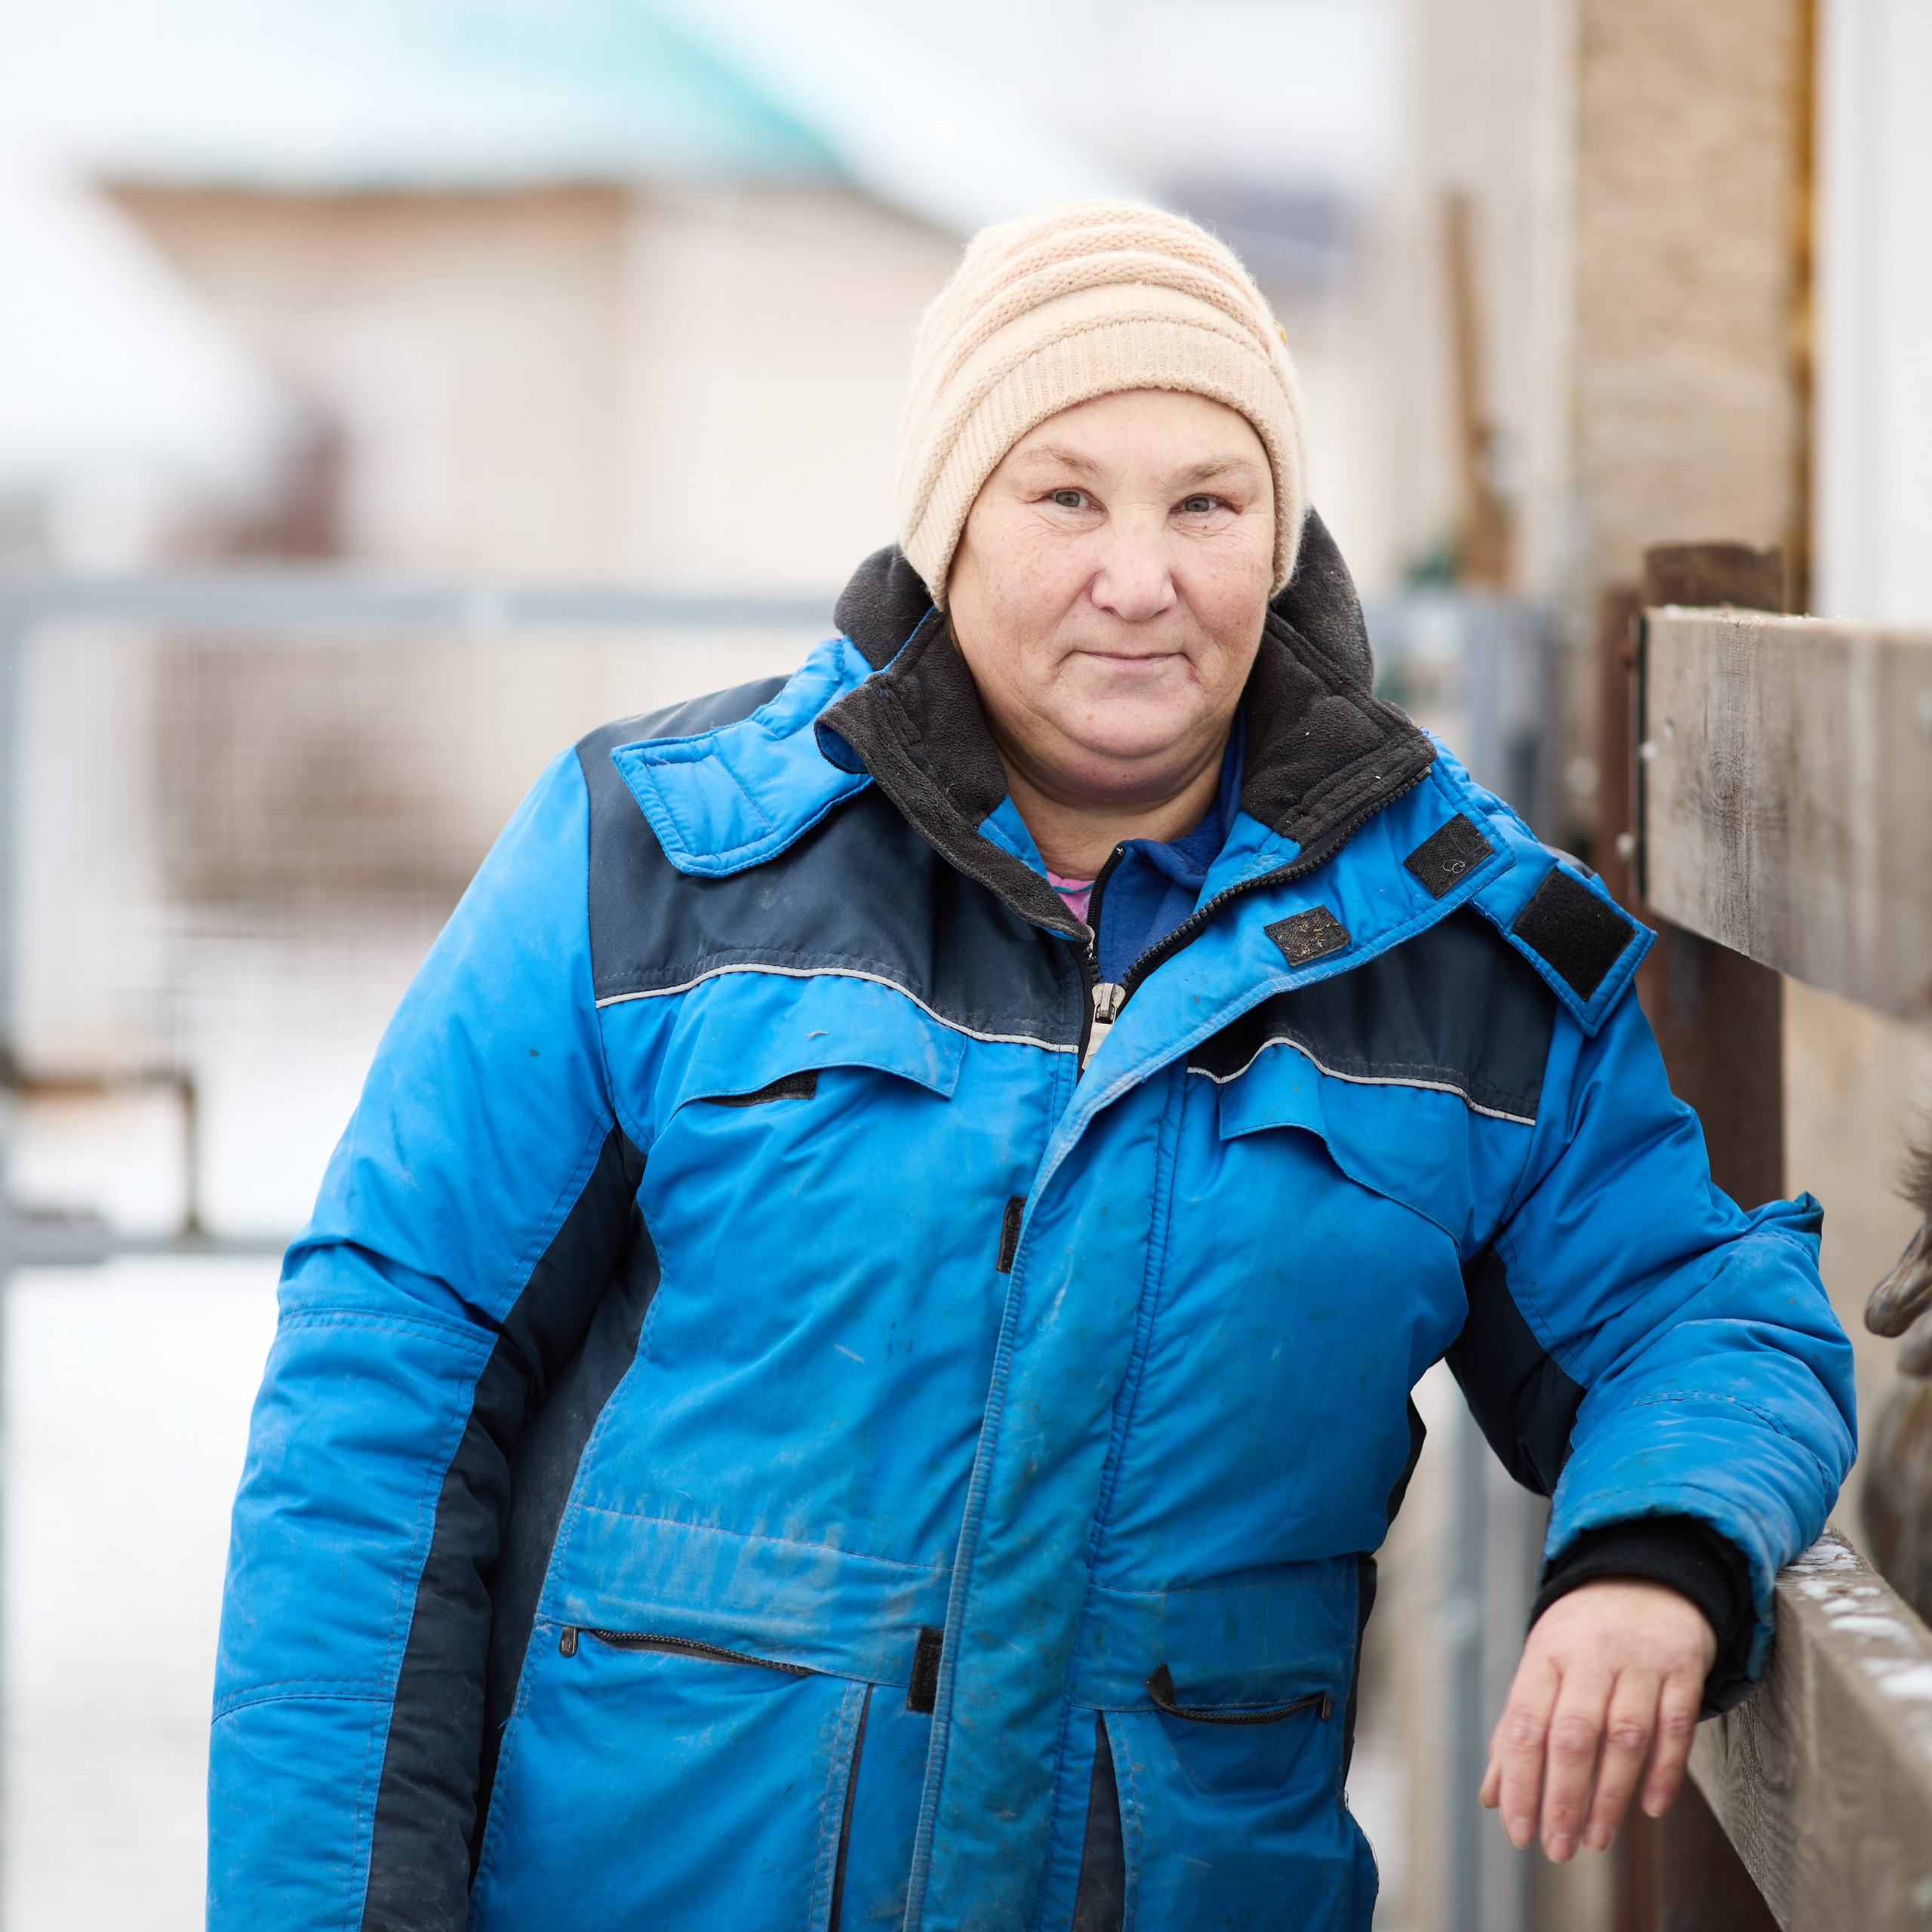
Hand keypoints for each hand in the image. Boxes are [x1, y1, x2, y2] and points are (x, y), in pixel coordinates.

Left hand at [1478, 1578, 1715, 1860]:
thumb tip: (1492, 1795)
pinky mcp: (1683, 1667)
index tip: (1518, 1830)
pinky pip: (1676, 1726)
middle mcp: (1590, 1655)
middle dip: (1563, 1798)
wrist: (1646, 1577)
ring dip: (1610, 1795)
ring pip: (1625, 1736)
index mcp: (1546, 1654)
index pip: (1525, 1724)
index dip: (1520, 1781)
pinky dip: (1664, 1772)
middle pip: (1573, 1735)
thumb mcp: (1542, 1666)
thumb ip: (1517, 1730)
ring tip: (1596, 1839)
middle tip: (1558, 1848)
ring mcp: (1639, 1661)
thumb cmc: (1583, 1636)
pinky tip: (1649, 1809)